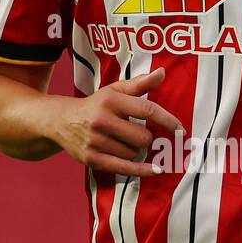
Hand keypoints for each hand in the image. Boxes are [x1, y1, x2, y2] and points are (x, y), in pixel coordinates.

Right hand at [54, 66, 183, 176]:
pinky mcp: (91, 159)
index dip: (167, 120)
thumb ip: (140, 83)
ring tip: (122, 142)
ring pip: (134, 153)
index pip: (147, 110)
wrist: (60, 121)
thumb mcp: (115, 91)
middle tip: (136, 134)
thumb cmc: (96, 105)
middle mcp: (102, 120)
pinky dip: (142, 170)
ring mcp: (96, 141)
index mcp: (111, 100)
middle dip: (146, 138)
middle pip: (143, 137)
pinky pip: (124, 168)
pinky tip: (155, 170)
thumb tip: (162, 72)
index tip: (180, 128)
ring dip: (135, 150)